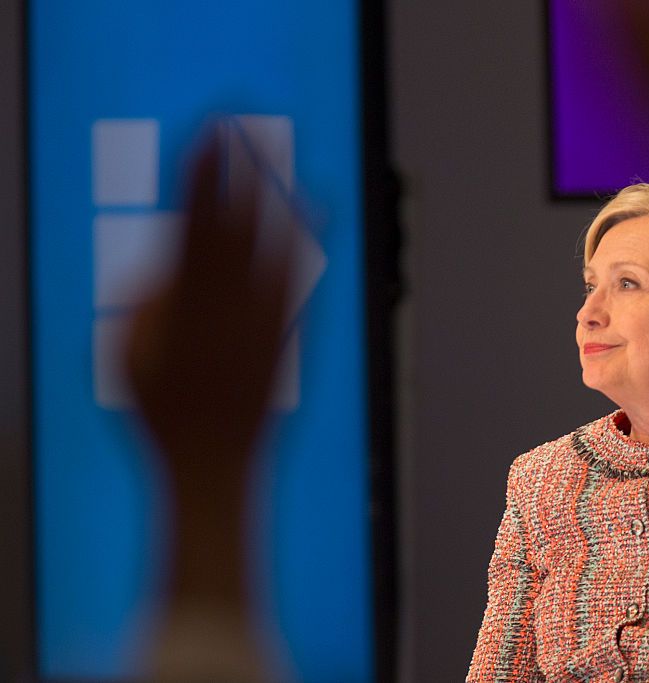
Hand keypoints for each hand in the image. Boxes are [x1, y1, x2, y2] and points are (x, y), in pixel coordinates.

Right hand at [125, 133, 294, 483]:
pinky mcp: (285, 337)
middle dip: (241, 174)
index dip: (203, 177)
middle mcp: (232, 310)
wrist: (214, 463)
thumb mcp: (130, 354)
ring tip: (279, 159)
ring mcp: (264, 323)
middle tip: (245, 132)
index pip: (196, 225)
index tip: (207, 139)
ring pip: (275, 247)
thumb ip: (150, 301)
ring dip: (275, 198)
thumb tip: (172, 265)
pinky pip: (298, 279)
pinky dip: (304, 242)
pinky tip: (314, 216)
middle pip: (240, 226)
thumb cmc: (164, 417)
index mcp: (187, 310)